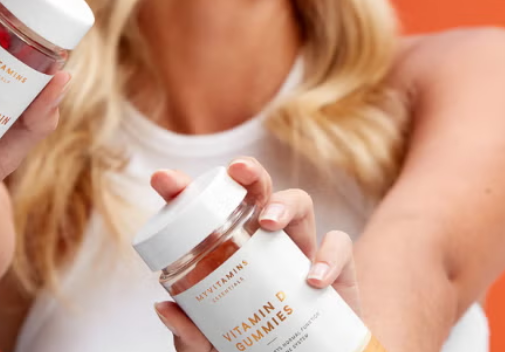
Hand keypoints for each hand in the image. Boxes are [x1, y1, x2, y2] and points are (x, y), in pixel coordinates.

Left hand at [148, 158, 360, 351]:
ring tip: (270, 222)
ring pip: (300, 204)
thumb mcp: (211, 349)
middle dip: (249, 173)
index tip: (164, 180)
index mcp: (230, 252)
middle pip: (259, 192)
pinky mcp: (338, 270)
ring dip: (286, 203)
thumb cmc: (252, 350)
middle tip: (237, 171)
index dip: (187, 189)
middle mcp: (266, 243)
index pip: (207, 212)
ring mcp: (302, 252)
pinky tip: (313, 280)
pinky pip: (340, 246)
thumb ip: (189, 335)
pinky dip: (330, 257)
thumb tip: (164, 307)